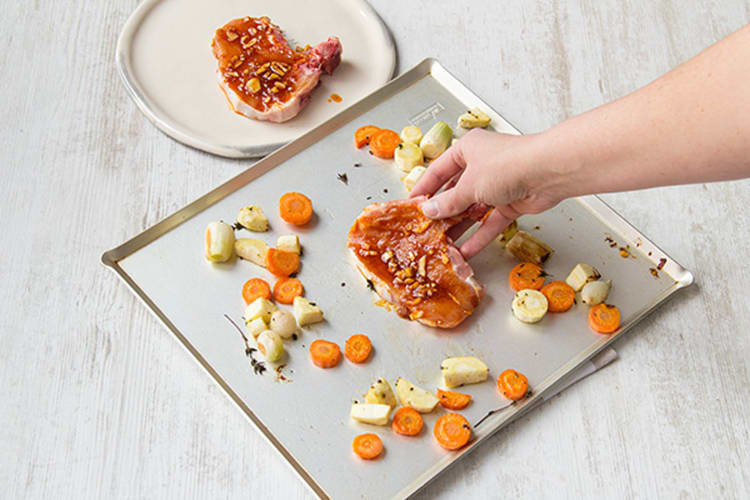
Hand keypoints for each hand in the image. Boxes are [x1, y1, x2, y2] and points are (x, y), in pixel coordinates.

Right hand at [409, 129, 566, 258]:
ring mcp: (497, 184)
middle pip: (456, 191)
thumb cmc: (508, 164)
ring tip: (444, 244)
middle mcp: (482, 165)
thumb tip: (430, 211)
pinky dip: (480, 235)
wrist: (548, 171)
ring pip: (473, 209)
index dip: (424, 188)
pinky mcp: (511, 202)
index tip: (412, 204)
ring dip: (460, 226)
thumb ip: (448, 202)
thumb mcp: (469, 185)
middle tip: (427, 229)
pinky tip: (467, 250)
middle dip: (443, 212)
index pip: (438, 170)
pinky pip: (490, 221)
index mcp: (467, 150)